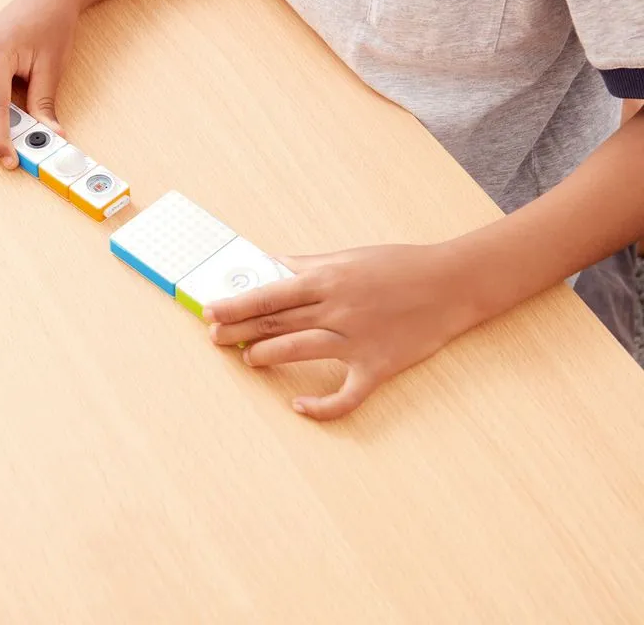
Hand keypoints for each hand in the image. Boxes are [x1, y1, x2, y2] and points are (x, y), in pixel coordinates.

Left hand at [204, 244, 481, 420]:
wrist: (453, 283)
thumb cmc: (398, 266)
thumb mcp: (348, 257)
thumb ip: (306, 265)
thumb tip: (268, 267)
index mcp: (327, 278)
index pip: (268, 294)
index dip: (235, 306)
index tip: (210, 313)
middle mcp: (337, 309)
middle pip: (276, 323)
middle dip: (240, 332)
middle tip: (215, 339)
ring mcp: (357, 340)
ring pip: (299, 351)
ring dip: (267, 356)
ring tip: (250, 358)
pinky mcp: (378, 366)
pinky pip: (345, 396)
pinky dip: (320, 406)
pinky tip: (299, 406)